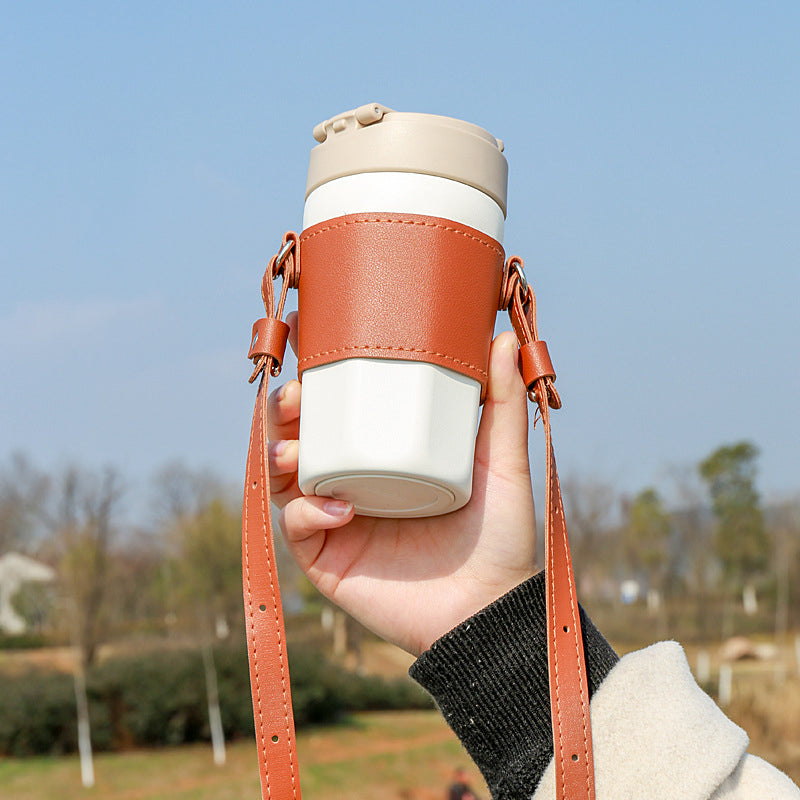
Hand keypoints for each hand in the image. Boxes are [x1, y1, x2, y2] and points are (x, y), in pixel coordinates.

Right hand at [268, 314, 536, 655]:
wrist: (493, 609)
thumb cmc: (499, 534)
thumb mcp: (501, 460)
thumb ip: (501, 402)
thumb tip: (504, 337)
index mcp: (384, 454)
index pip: (340, 407)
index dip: (315, 375)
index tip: (305, 335)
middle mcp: (354, 483)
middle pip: (300, 437)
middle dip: (285, 411)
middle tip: (296, 394)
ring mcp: (337, 523)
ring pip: (283, 480)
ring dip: (277, 454)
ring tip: (293, 447)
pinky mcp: (328, 562)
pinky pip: (298, 531)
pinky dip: (306, 513)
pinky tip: (338, 508)